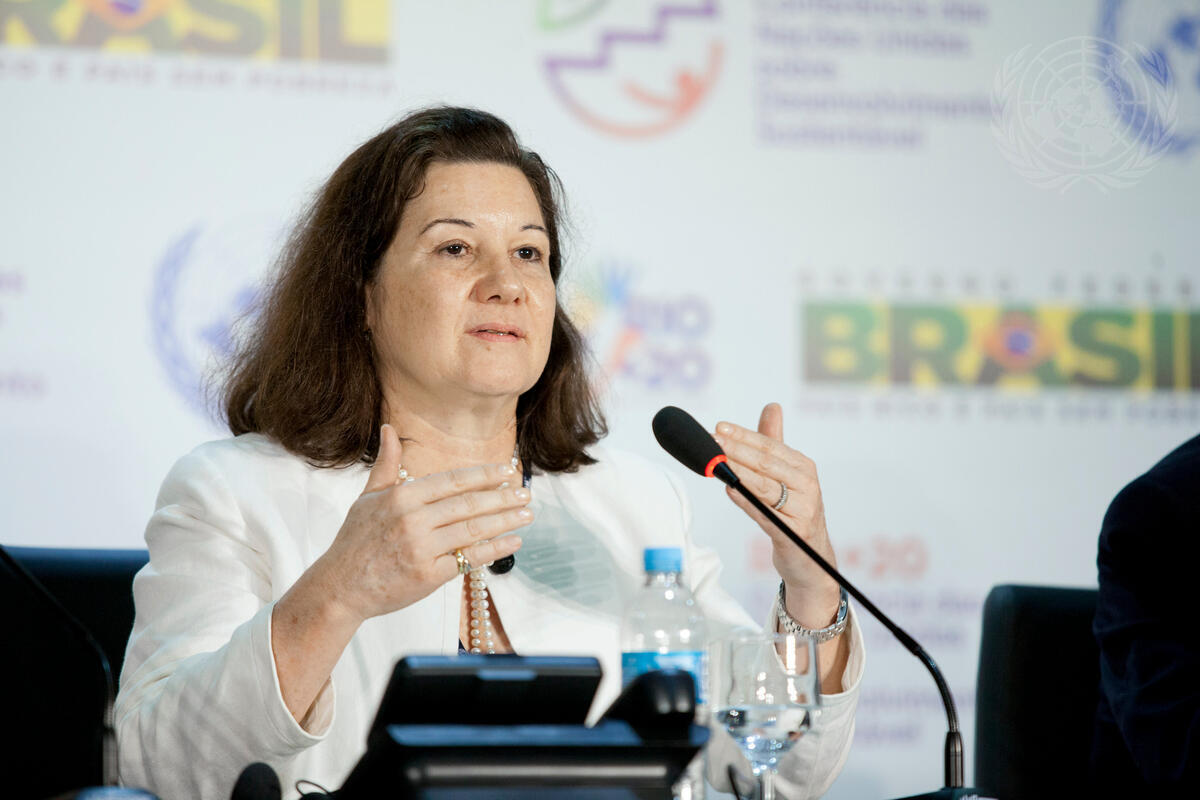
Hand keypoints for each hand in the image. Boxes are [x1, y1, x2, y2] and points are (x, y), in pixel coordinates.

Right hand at [315, 424, 530, 623]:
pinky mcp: (429, 575)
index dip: (483, 475)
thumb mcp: (367, 498)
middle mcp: (413, 520)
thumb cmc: (355, 541)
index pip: (452, 481)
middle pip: (468, 504)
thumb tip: (390, 428)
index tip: (506, 470)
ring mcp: (421, 548)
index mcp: (401, 497)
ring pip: (474, 530)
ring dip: (506, 521)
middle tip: (526, 493)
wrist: (340, 588)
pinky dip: (495, 549)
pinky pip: (469, 559)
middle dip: (502, 497)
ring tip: (527, 514)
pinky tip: (514, 541)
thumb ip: (386, 465)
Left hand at [714, 403, 840, 627]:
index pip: (770, 446)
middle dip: (736, 450)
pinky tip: (729, 489)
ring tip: (716, 462)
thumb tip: (772, 406)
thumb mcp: (787, 475)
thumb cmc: (793, 511)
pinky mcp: (794, 534)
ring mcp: (803, 510)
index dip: (744, 435)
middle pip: (767, 464)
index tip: (719, 428)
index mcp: (805, 467)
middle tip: (712, 441)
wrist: (810, 559)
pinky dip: (745, 501)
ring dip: (738, 473)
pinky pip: (764, 514)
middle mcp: (808, 486)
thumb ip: (775, 442)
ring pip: (764, 488)